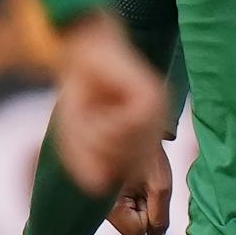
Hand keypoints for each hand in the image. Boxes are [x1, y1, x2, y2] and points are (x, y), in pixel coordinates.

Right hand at [55, 10, 167, 195]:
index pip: (130, 172)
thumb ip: (86, 163)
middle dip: (98, 155)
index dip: (102, 168)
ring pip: (131, 148)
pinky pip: (130, 126)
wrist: (85, 48)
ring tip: (89, 117)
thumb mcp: (76, 134)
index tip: (85, 146)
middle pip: (131, 164)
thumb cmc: (83, 89)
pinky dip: (108, 124)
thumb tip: (102, 186)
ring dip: (100, 139)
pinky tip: (99, 110)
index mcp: (147, 135)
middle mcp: (158, 124)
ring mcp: (159, 110)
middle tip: (83, 129)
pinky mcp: (152, 94)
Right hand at [107, 143, 172, 234]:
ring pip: (130, 216)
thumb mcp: (160, 186)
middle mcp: (101, 207)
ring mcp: (103, 201)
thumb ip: (160, 217)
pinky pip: (126, 205)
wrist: (132, 126)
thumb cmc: (147, 153)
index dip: (150, 216)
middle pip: (133, 226)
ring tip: (139, 176)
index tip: (148, 192)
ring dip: (139, 201)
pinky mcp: (106, 193)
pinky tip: (133, 176)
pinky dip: (134, 194)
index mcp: (110, 207)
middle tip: (144, 182)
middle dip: (144, 209)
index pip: (137, 233)